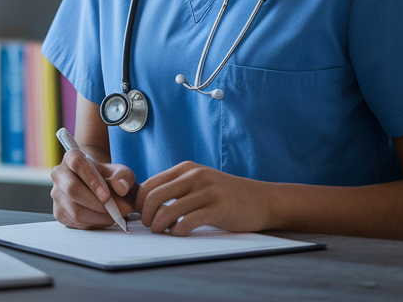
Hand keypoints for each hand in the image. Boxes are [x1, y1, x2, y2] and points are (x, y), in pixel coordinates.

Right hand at [51, 148, 135, 229]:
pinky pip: (76, 221)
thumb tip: (121, 188)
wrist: (101, 189)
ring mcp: (57, 194)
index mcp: (71, 157)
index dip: (92, 180)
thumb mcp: (121, 173)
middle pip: (73, 189)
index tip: (107, 196)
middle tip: (119, 210)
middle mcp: (59, 174)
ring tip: (116, 215)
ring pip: (75, 209)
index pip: (77, 164)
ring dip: (99, 216)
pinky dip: (94, 222)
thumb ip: (123, 177)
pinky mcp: (59, 212)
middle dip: (98, 204)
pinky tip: (104, 217)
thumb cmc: (109, 178)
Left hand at [136, 161, 272, 235]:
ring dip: (159, 225)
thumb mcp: (200, 183)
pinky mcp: (218, 208)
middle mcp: (195, 176)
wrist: (263, 200)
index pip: (150, 183)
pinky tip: (179, 233)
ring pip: (168, 210)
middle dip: (145, 214)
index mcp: (186, 169)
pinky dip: (177, 231)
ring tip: (161, 231)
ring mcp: (207, 191)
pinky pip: (187, 222)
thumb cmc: (227, 196)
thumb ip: (177, 187)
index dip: (140, 201)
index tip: (140, 214)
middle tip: (148, 225)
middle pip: (154, 195)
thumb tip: (147, 202)